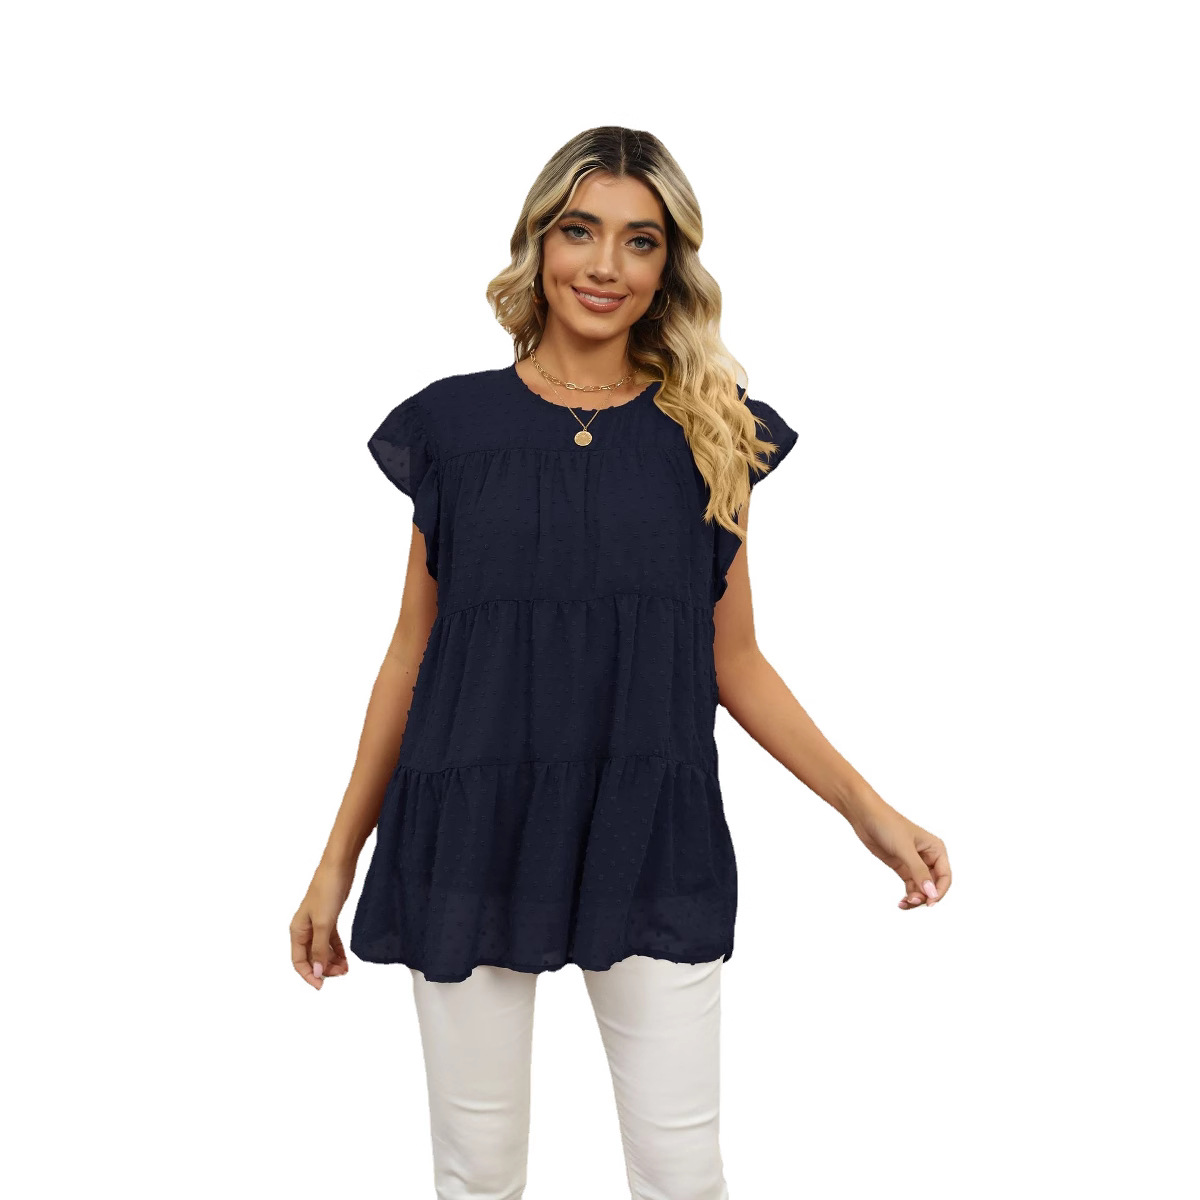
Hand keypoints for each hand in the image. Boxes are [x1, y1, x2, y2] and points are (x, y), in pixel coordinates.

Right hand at [290, 860, 354, 988]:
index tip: (321, 985)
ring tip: (346, 969)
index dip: (308, 975)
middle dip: (324, 968)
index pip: (298, 961)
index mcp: (297, 930)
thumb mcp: (324, 923)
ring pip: (321, 950)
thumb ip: (319, 949)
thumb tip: (317, 971)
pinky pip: (331, 940)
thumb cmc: (327, 889)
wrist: (340, 866)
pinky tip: (346, 959)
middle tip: (340, 975)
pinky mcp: (329, 918)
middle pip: (311, 957)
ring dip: (332, 961)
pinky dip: (337, 951)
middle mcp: (305, 929)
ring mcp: (317, 923)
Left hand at [847, 798, 950, 909]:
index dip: (939, 891)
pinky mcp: (903, 866)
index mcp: (936, 849)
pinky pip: (911, 886)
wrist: (865, 816)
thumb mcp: (904, 849)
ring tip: (904, 903)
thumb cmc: (888, 825)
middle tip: (912, 902)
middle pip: (934, 885)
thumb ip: (918, 871)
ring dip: (916, 899)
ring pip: (922, 888)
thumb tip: (931, 893)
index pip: (945, 876)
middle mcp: (929, 857)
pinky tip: (901, 903)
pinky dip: (909, 896)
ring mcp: (915, 863)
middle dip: (925, 896)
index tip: (929, 903)